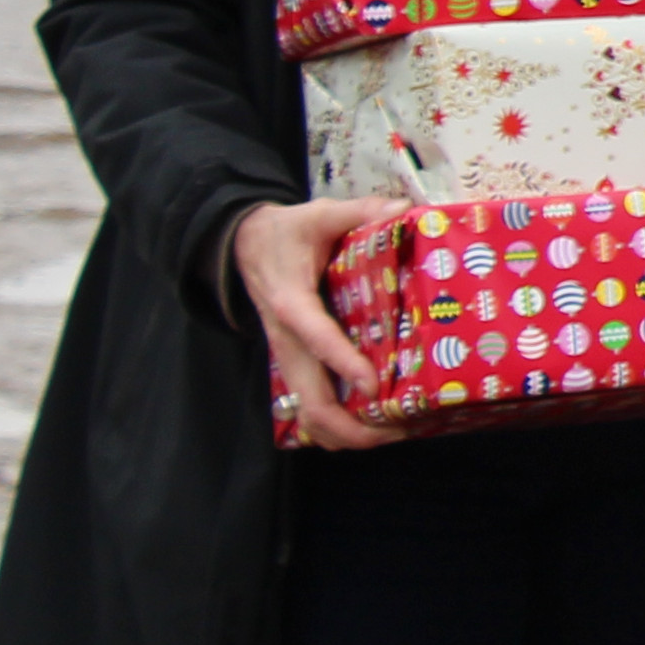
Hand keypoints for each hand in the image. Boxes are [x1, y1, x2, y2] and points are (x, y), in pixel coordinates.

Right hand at [233, 196, 413, 449]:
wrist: (244, 245)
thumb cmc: (287, 232)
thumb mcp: (319, 214)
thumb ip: (358, 211)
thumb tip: (399, 210)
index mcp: (291, 302)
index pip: (315, 338)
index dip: (343, 364)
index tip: (373, 386)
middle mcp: (287, 339)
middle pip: (309, 400)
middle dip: (350, 426)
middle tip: (398, 431)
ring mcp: (289, 356)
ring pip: (308, 412)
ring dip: (345, 433)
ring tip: (393, 434)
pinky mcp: (295, 362)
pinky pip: (311, 404)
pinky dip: (338, 422)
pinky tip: (375, 422)